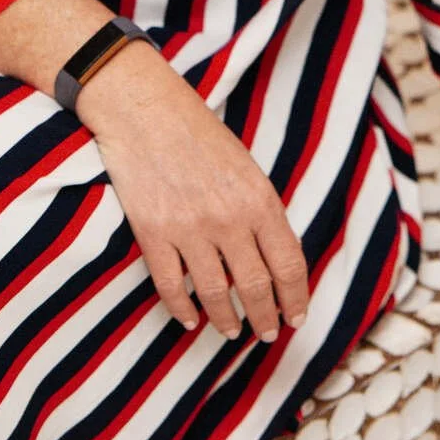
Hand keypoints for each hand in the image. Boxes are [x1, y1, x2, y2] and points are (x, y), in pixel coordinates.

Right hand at [76, 43, 310, 342]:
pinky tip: (189, 319)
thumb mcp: (245, 164)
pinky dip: (182, 310)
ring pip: (215, 295)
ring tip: (230, 330)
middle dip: (264, 317)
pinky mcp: (153, 234)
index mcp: (258, 198)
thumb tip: (274, 257)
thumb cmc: (197, 130)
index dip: (294, 297)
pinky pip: (171, 288)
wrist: (143, 107)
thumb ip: (260, 209)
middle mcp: (228, 218)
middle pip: (254, 287)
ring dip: (226, 320)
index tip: (295, 316)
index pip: (288, 264)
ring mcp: (189, 229)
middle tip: (266, 332)